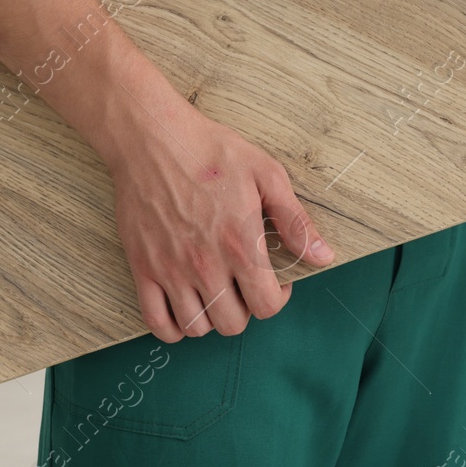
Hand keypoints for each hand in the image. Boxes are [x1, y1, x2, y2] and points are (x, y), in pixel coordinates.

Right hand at [103, 89, 334, 341]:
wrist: (152, 139)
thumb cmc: (211, 151)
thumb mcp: (266, 174)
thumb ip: (295, 220)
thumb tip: (323, 256)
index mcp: (241, 244)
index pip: (266, 306)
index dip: (276, 299)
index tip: (273, 281)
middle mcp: (206, 265)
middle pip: (233, 324)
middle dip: (246, 309)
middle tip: (243, 284)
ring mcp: (170, 270)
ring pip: (197, 327)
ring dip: (211, 317)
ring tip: (215, 292)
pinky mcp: (142, 267)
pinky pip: (157, 322)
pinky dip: (172, 327)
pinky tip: (184, 308)